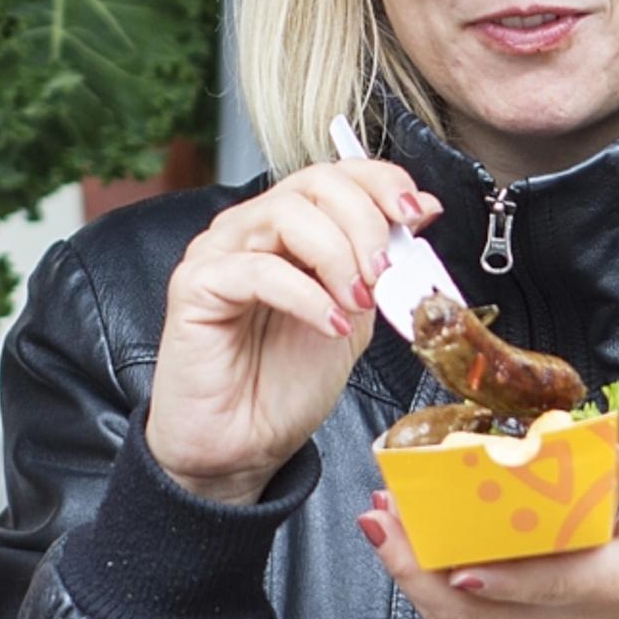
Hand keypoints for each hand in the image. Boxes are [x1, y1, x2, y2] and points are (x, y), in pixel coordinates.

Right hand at [141, 161, 439, 504]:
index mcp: (290, 228)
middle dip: (366, 223)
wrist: (243, 446)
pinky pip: (259, 269)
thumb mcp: (354, 315)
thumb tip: (423, 210)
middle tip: (385, 275)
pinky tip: (329, 326)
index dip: (382, 182)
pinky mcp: (195, 285)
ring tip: (357, 303)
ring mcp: (218, 251)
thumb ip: (378, 264)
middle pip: (315, 183)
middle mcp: (251, 228)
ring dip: (338, 256)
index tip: (418, 213)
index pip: (336, 173)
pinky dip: (306, 295)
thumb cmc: (286, 384)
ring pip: (287, 214)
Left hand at [355, 443, 618, 618]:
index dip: (509, 578)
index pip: (558, 587)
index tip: (463, 564)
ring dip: (412, 574)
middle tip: (390, 517)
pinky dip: (421, 582)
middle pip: (486, 611)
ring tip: (383, 523)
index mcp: (617, 585)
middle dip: (426, 569)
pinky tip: (399, 542)